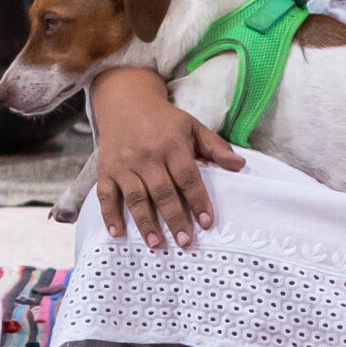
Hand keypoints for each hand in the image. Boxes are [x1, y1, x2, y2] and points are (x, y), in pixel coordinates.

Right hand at [90, 66, 243, 249]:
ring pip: (135, 197)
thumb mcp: (192, 126)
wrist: (125, 102)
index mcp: (171, 144)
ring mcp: (124, 164)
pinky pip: (106, 194)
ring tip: (156, 243)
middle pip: (162, 191)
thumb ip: (215, 147)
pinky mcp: (106, 170)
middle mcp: (147, 156)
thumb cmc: (164, 121)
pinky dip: (110, 214)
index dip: (197, 200)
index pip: (187, 176)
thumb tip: (239, 165)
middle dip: (174, 218)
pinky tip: (118, 233)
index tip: (207, 222)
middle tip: (185, 242)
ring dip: (145, 222)